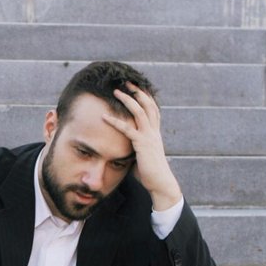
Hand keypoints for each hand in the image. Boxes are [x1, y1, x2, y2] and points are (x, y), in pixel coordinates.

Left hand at [106, 82, 182, 210]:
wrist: (161, 184)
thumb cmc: (150, 174)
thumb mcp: (141, 157)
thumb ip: (133, 148)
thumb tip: (122, 148)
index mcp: (155, 134)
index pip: (152, 110)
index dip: (146, 97)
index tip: (137, 88)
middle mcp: (154, 132)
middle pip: (148, 105)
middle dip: (138, 92)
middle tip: (127, 82)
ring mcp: (149, 136)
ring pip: (140, 111)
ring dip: (128, 99)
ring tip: (116, 91)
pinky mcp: (142, 144)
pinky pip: (128, 129)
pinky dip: (115, 122)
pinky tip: (104, 117)